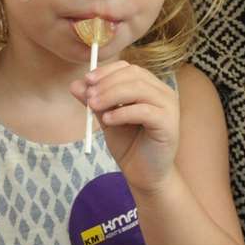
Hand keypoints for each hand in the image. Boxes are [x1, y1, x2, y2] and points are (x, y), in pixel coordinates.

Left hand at [71, 60, 179, 194]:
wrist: (145, 176)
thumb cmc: (129, 145)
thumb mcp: (107, 119)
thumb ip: (95, 102)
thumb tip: (75, 84)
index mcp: (151, 87)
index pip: (129, 68)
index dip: (107, 71)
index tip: (87, 80)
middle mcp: (163, 92)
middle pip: (134, 75)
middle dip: (107, 83)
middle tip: (88, 96)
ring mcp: (169, 107)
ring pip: (139, 89)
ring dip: (112, 95)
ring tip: (93, 106)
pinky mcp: (169, 124)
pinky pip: (145, 111)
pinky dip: (123, 112)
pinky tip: (108, 119)